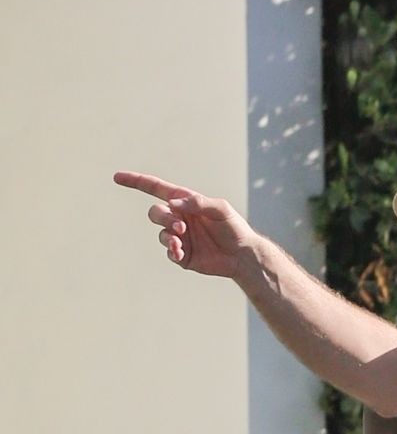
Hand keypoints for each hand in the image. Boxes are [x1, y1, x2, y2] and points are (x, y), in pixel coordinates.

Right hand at [113, 170, 254, 277]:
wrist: (242, 255)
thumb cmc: (234, 227)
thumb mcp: (219, 209)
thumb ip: (197, 203)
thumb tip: (173, 203)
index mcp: (185, 202)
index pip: (155, 188)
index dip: (136, 182)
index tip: (117, 177)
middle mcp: (180, 218)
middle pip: (155, 213)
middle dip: (164, 219)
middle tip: (181, 227)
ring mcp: (180, 237)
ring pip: (161, 234)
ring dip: (169, 237)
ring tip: (182, 242)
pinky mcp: (183, 255)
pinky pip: (169, 252)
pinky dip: (172, 251)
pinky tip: (180, 253)